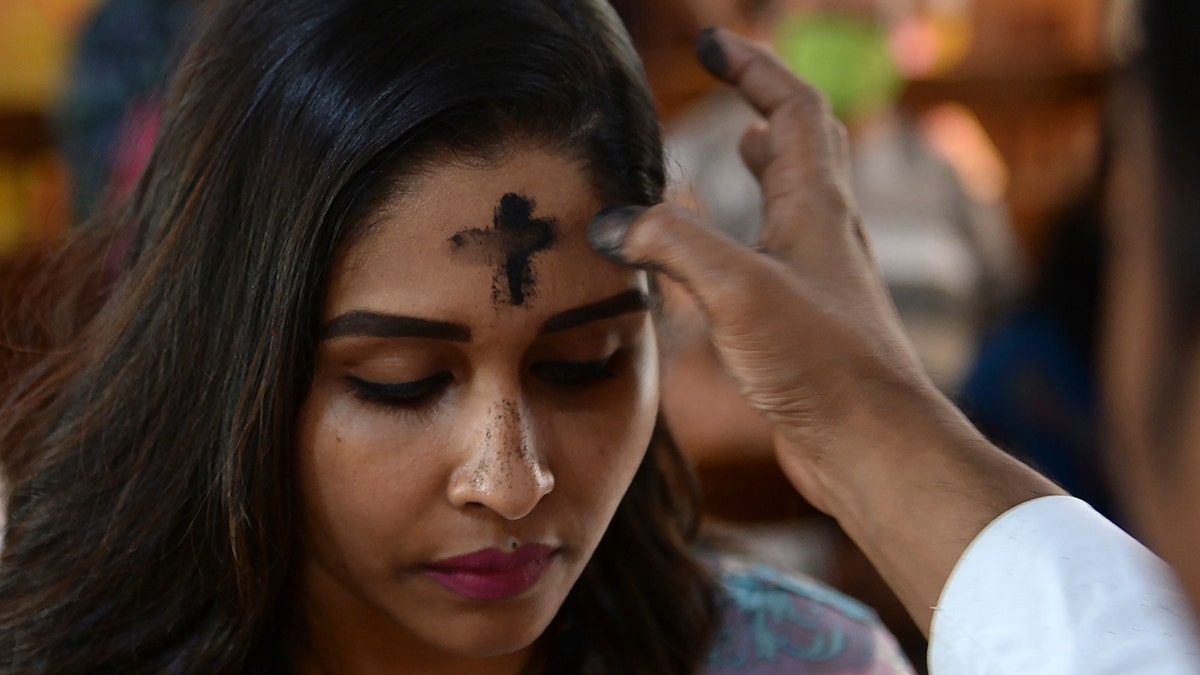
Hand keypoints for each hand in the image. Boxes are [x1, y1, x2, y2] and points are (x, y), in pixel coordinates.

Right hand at [589, 27, 1060, 632]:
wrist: (873, 446)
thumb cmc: (823, 363)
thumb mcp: (738, 288)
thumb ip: (672, 245)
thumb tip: (611, 223)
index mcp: (815, 207)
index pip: (792, 109)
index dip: (754, 68)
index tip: (712, 42)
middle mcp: (823, 234)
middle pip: (803, 148)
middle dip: (765, 105)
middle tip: (729, 85)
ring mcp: (817, 280)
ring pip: (792, 203)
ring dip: (764, 167)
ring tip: (735, 148)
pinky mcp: (804, 325)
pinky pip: (773, 258)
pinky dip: (746, 235)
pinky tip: (721, 259)